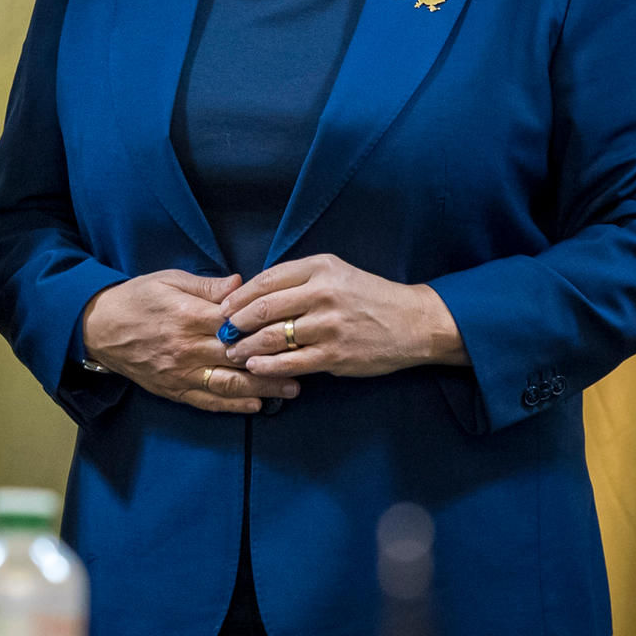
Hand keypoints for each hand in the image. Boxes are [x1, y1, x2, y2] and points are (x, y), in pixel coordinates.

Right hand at [80, 270, 300, 413]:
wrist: (98, 328)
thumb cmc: (136, 298)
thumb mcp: (169, 280)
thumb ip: (207, 286)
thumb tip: (241, 284)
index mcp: (188, 317)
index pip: (237, 325)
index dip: (267, 328)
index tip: (293, 329)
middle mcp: (187, 348)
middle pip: (240, 359)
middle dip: (275, 363)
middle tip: (307, 366)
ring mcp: (180, 373)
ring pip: (229, 385)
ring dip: (262, 389)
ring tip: (290, 390)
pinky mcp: (173, 389)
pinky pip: (207, 401)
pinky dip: (233, 405)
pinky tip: (255, 405)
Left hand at [220, 255, 467, 379]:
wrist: (413, 322)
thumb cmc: (369, 297)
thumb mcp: (336, 272)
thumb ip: (299, 279)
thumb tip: (253, 293)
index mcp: (320, 268)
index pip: (267, 280)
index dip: (239, 296)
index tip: (223, 308)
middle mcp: (323, 293)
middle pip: (264, 308)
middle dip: (236, 323)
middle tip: (222, 333)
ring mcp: (329, 325)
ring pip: (273, 337)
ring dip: (246, 347)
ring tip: (233, 353)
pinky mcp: (335, 354)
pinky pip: (291, 362)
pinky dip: (267, 366)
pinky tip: (255, 367)